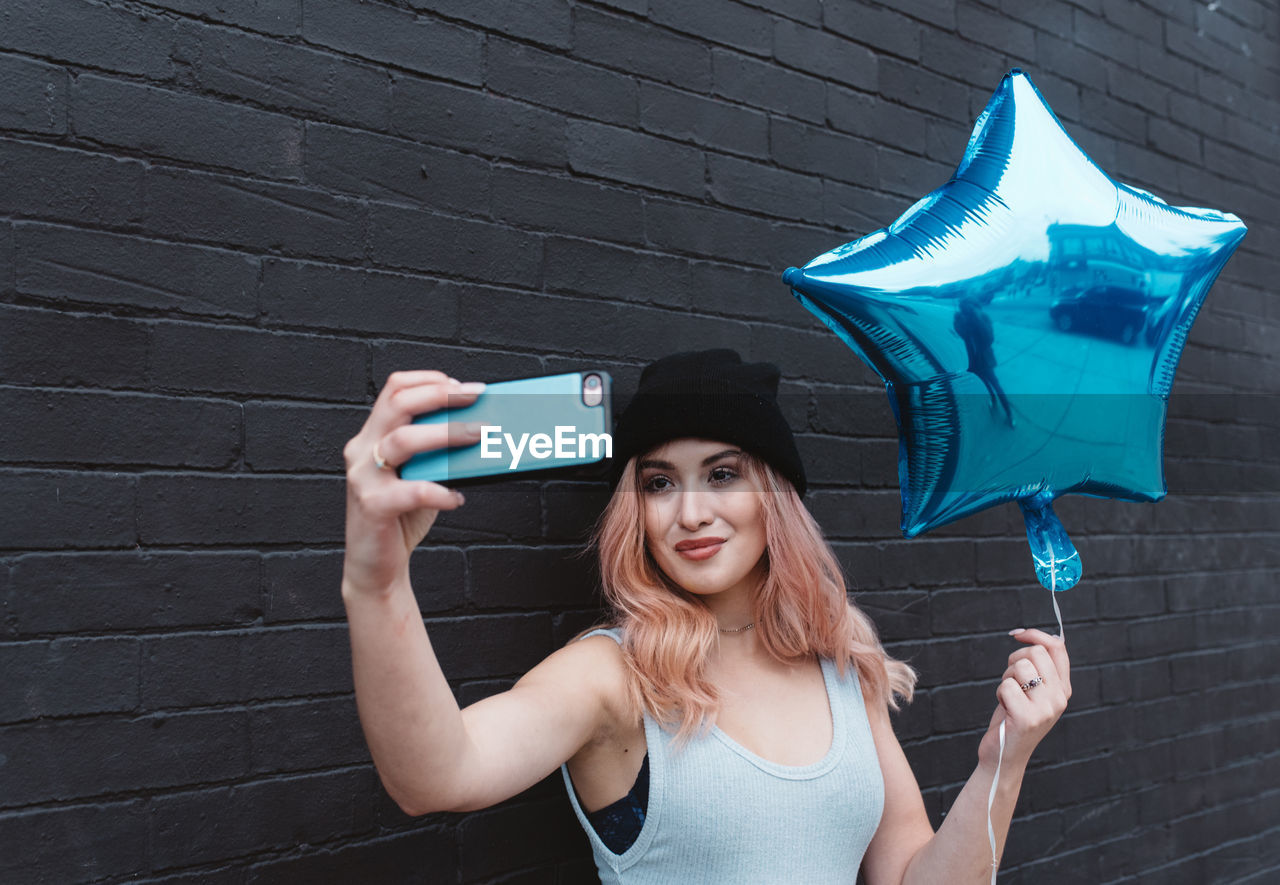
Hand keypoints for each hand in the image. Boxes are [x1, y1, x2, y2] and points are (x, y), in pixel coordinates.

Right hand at [341, 371, 484, 595]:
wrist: (375, 567)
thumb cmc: (401, 516)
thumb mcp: (421, 474)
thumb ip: (438, 452)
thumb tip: (482, 429)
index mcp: (373, 435)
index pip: (394, 389)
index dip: (429, 380)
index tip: (463, 385)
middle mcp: (363, 450)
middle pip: (398, 403)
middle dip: (441, 394)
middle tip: (477, 396)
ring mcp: (364, 477)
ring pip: (403, 440)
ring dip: (447, 434)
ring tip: (479, 435)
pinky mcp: (372, 506)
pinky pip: (411, 491)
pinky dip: (440, 491)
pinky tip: (457, 497)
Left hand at [977, 628, 1070, 770]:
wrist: (1004, 756)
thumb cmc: (1013, 718)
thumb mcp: (1031, 691)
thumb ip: (1038, 669)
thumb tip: (1033, 636)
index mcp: (1063, 689)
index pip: (1057, 648)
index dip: (1035, 635)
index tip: (1018, 634)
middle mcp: (1060, 698)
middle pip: (1036, 652)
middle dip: (1016, 660)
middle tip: (1012, 680)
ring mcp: (1046, 709)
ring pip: (1020, 667)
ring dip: (1006, 678)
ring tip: (1009, 698)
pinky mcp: (1028, 718)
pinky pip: (1006, 686)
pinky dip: (999, 693)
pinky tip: (1005, 710)